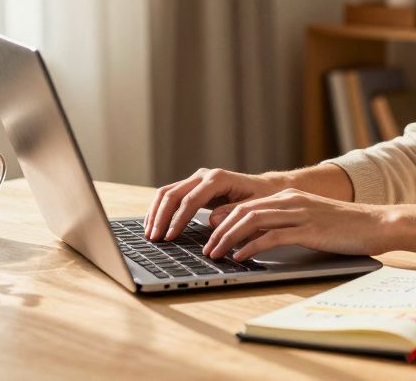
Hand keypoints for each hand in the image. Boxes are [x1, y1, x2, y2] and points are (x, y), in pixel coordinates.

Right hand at [144, 167, 283, 241]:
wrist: (265, 188)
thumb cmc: (262, 199)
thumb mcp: (254, 208)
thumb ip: (233, 213)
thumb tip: (212, 221)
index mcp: (218, 179)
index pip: (191, 200)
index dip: (178, 219)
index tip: (170, 237)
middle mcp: (204, 176)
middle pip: (173, 194)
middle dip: (161, 217)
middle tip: (154, 238)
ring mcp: (197, 179)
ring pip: (167, 192)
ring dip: (156, 213)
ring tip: (150, 234)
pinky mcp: (193, 186)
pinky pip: (170, 195)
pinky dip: (159, 209)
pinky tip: (153, 224)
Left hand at [203, 189, 391, 260]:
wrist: (376, 223)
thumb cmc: (345, 226)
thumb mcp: (311, 218)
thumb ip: (287, 223)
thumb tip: (261, 238)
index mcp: (289, 196)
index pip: (247, 204)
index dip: (224, 218)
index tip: (209, 233)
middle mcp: (291, 200)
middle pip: (244, 211)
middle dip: (220, 230)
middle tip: (206, 248)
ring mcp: (300, 213)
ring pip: (252, 221)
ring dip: (229, 238)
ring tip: (216, 254)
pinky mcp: (308, 229)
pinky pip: (272, 236)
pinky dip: (251, 247)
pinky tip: (241, 257)